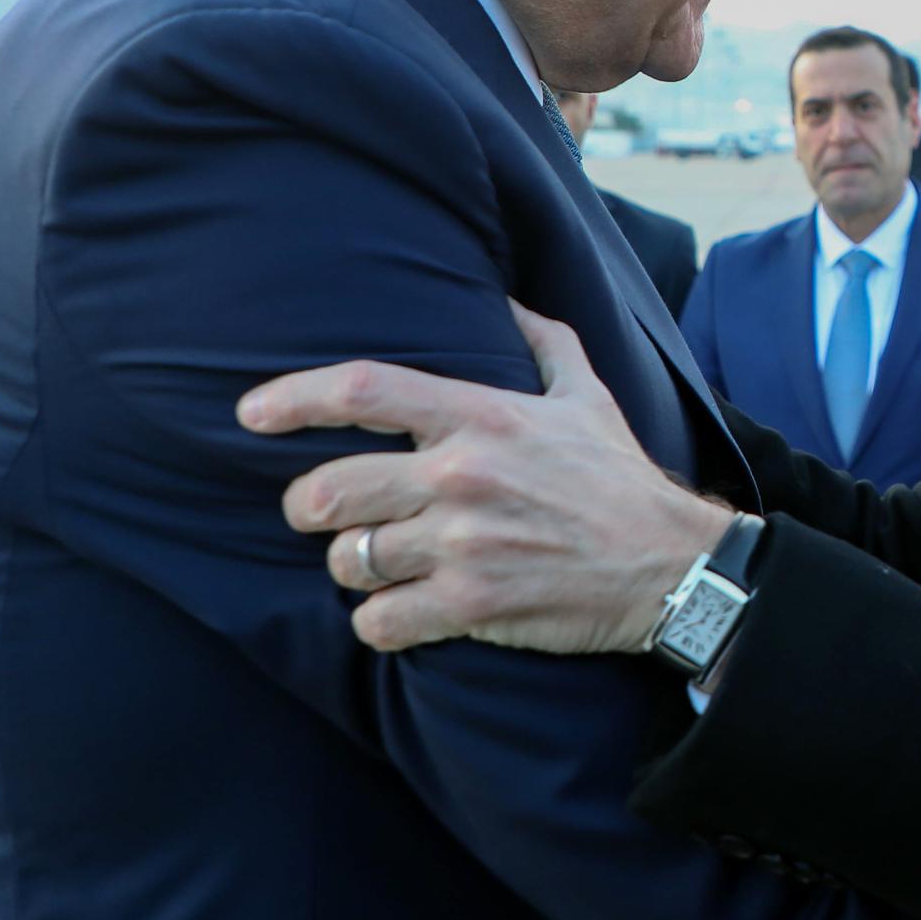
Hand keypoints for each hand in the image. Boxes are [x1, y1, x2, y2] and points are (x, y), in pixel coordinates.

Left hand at [237, 301, 735, 652]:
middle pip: (327, 490)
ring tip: (378, 565)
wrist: (670, 564)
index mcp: (482, 416)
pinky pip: (377, 622)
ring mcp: (462, 545)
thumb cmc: (620, 479)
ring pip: (348, 560)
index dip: (293, 398)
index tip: (250, 413)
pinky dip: (380, 622)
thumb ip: (543, 341)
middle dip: (307, 507)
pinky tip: (402, 613)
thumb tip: (503, 297)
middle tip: (319, 514)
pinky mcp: (470, 608)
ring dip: (352, 566)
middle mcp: (462, 475)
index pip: (363, 390)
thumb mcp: (588, 396)